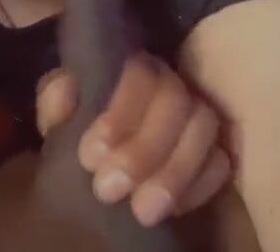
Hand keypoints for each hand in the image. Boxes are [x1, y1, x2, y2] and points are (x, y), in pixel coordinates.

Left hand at [35, 52, 230, 226]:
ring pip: (204, 126)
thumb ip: (57, 104)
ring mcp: (199, 114)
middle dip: (144, 148)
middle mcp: (172, 82)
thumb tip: (66, 87)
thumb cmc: (84, 140)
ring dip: (174, 170)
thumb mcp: (61, 123)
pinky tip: (173, 209)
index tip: (91, 156)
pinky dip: (199, 184)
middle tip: (108, 190)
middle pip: (176, 100)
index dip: (119, 113)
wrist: (104, 176)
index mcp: (133, 69)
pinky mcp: (218, 148)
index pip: (140, 73)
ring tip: (142, 211)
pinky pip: (221, 161)